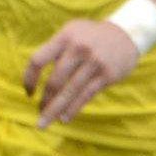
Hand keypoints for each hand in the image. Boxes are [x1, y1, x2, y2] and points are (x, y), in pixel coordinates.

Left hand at [22, 19, 141, 127]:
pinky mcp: (107, 75)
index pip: (38, 60)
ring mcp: (94, 63)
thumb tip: (34, 76)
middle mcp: (79, 49)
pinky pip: (86, 95)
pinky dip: (73, 109)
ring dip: (55, 109)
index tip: (29, 92)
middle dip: (45, 101)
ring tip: (45, 122)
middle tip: (39, 113)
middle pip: (55, 81)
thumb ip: (54, 49)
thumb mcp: (72, 33)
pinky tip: (64, 118)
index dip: (29, 78)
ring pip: (70, 92)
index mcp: (65, 37)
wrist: (127, 34)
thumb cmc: (92, 36)